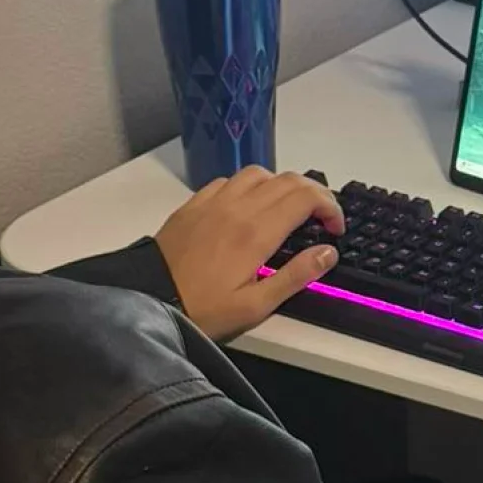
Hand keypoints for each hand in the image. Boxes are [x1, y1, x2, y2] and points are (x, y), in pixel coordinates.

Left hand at [154, 168, 344, 340]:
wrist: (147, 300)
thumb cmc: (202, 309)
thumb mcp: (256, 306)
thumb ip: (296, 276)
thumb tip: (328, 253)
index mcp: (256, 232)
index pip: (307, 198)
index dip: (330, 207)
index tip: (334, 230)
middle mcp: (238, 207)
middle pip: (289, 179)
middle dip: (315, 194)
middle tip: (321, 219)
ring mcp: (214, 201)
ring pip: (260, 173)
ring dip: (283, 185)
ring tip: (288, 210)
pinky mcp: (195, 203)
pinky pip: (230, 180)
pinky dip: (250, 187)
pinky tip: (249, 207)